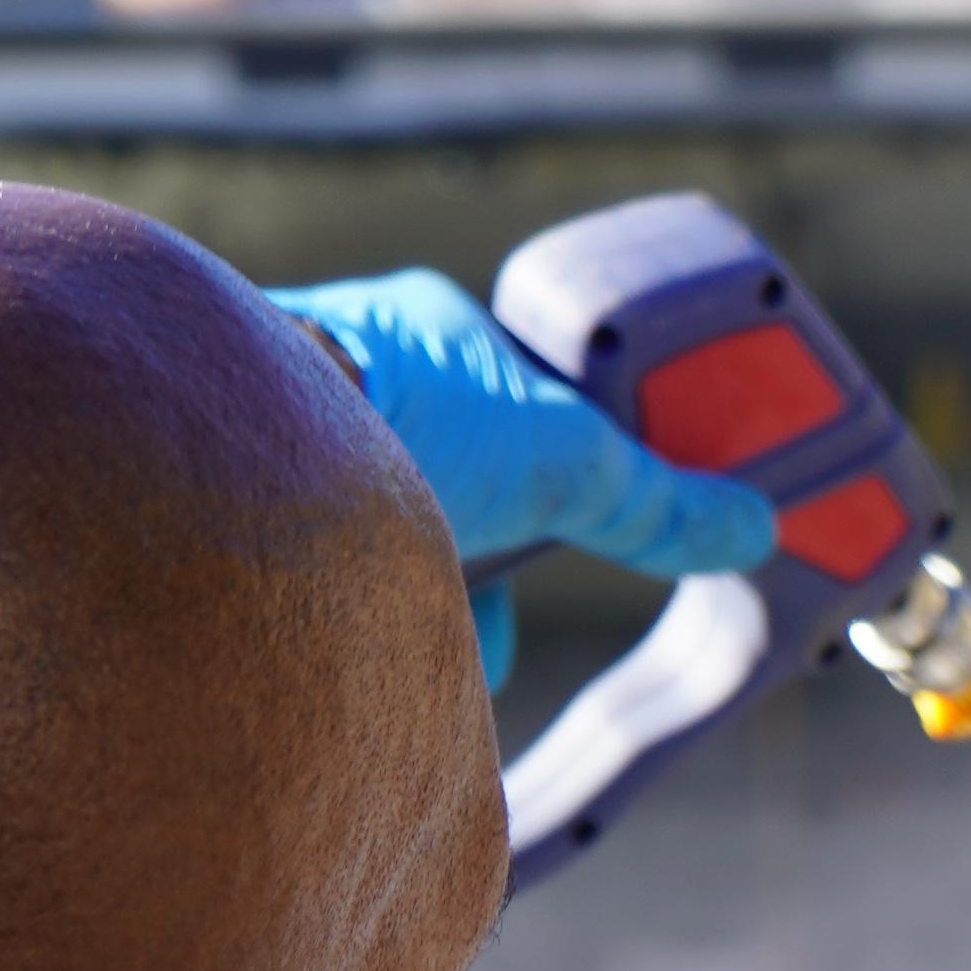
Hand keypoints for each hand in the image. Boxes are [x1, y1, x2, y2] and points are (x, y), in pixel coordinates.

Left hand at [270, 268, 780, 684]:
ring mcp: (280, 415)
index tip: (557, 538)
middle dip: (469, 546)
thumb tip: (753, 527)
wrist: (217, 442)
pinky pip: (290, 544)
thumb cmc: (392, 418)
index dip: (548, 482)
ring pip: (360, 508)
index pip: (512, 404)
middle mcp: (350, 359)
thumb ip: (648, 504)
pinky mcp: (221, 476)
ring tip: (399, 631)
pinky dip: (321, 591)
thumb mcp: (558, 465)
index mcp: (430, 334)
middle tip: (475, 608)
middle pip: (440, 466)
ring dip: (389, 571)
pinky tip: (324, 635)